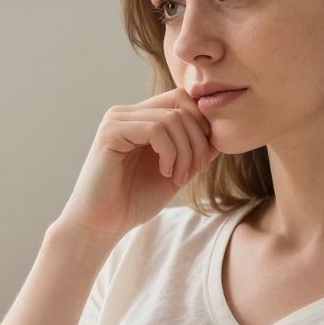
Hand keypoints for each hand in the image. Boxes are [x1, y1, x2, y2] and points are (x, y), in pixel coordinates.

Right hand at [55, 87, 219, 240]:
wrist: (102, 224)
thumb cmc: (134, 201)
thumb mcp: (175, 173)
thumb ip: (195, 152)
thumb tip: (220, 136)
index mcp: (142, 118)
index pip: (182, 100)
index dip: (202, 126)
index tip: (202, 162)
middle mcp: (128, 113)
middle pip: (181, 103)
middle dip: (198, 139)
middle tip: (195, 171)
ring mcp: (117, 120)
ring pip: (172, 118)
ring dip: (186, 151)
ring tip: (178, 178)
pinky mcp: (110, 133)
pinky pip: (154, 129)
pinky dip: (169, 153)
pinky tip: (165, 173)